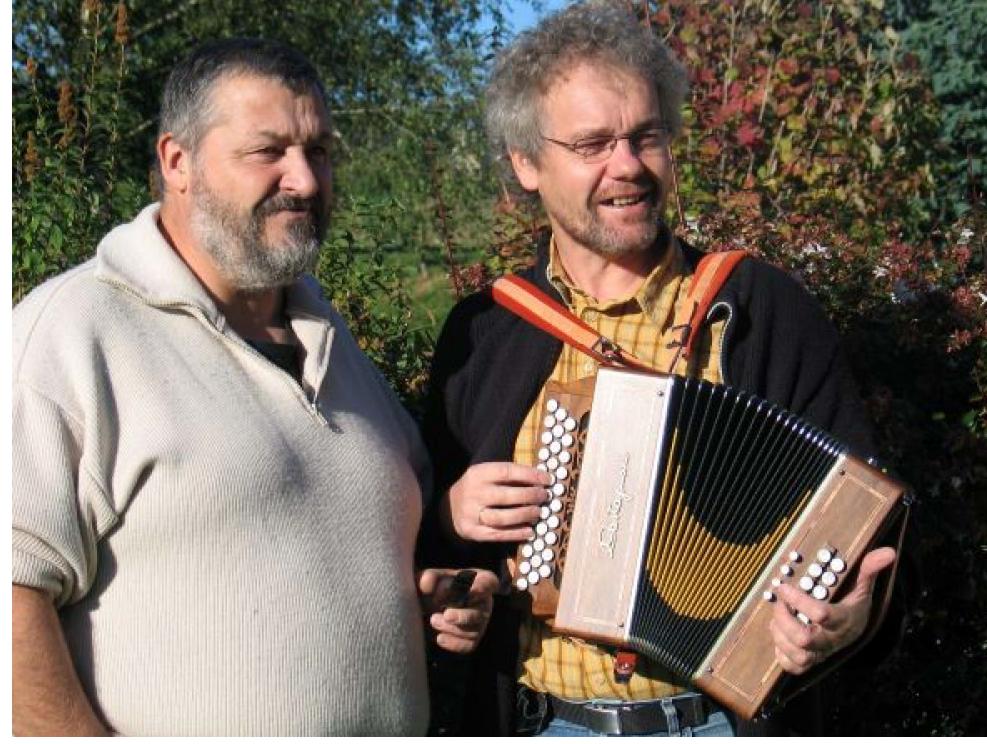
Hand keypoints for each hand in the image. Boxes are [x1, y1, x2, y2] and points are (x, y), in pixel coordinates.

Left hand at [416, 568, 498, 652]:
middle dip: (462, 616)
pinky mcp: (473, 639)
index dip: (482, 587)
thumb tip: (427, 584)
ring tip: (434, 619)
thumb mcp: (433, 577)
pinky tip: (440, 637)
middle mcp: (484, 602)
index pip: (488, 583)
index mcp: (479, 581)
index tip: (471, 590)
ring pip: (473, 631)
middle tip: (446, 615)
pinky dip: (453, 643)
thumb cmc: (438, 585)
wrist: (431, 605)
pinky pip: (468, 645)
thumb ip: (429, 577)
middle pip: (480, 612)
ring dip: (452, 628)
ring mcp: (480, 622)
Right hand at [445, 462, 551, 542]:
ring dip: (524, 515)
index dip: (530, 475)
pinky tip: (529, 531)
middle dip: (530, 496)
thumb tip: (540, 479)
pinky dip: (516, 533)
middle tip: (544, 496)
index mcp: (478, 474)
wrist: (449, 507)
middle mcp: (473, 493)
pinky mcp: (472, 531)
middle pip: (506, 496)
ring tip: (538, 512)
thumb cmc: (478, 488)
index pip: (507, 472)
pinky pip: (497, 534)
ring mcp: (471, 514)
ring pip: (502, 517)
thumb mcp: (487, 474)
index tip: (547, 479)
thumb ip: (509, 475)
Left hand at [769, 547, 896, 674]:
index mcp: (845, 620)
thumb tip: (889, 552)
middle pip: (804, 639)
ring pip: (797, 654)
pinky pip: (793, 667)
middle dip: (784, 619)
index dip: (798, 600)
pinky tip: (780, 635)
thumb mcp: (862, 586)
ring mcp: (822, 654)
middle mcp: (833, 641)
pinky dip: (781, 652)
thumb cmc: (852, 604)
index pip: (821, 614)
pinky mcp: (810, 663)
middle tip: (778, 602)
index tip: (783, 586)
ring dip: (780, 634)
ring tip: (777, 617)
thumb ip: (869, 569)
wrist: (854, 631)